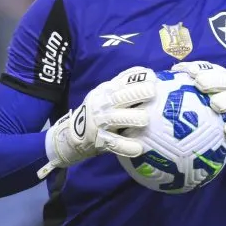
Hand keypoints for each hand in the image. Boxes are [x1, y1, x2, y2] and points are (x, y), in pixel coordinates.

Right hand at [37, 66, 155, 178]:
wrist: (73, 134)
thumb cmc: (99, 112)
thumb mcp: (106, 95)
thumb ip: (124, 87)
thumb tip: (151, 79)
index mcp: (107, 91)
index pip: (123, 80)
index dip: (137, 77)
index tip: (151, 76)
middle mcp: (103, 104)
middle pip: (121, 97)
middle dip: (137, 93)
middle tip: (153, 92)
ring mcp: (100, 122)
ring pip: (117, 118)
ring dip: (131, 118)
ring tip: (145, 120)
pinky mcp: (100, 139)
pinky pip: (114, 143)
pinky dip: (126, 146)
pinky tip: (138, 149)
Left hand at [172, 61, 225, 167]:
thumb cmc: (221, 106)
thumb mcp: (208, 94)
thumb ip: (190, 88)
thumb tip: (163, 81)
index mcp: (223, 77)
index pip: (210, 68)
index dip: (198, 68)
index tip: (185, 71)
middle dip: (213, 79)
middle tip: (200, 83)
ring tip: (215, 104)